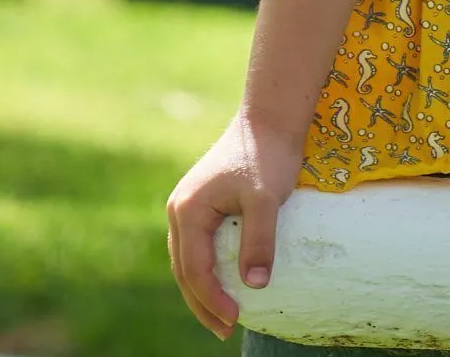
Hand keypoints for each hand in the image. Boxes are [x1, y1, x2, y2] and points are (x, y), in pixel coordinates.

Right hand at [167, 109, 305, 339]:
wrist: (269, 118)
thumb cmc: (267, 155)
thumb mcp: (265, 199)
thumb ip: (259, 241)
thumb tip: (254, 286)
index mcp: (188, 211)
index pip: (195, 269)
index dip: (212, 299)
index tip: (235, 320)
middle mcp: (180, 210)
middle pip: (184, 270)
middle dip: (203, 303)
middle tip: (225, 330)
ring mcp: (188, 206)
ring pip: (188, 260)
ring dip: (203, 289)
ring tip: (223, 315)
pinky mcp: (202, 203)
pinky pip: (199, 246)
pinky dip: (208, 269)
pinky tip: (225, 281)